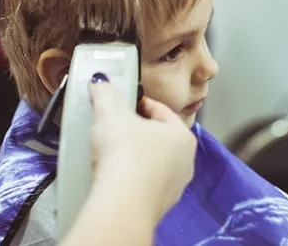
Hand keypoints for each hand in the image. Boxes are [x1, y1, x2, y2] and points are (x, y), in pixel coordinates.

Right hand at [89, 82, 196, 221]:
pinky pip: (144, 183)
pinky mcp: (159, 206)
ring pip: (152, 161)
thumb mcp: (111, 113)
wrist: (122, 205)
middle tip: (113, 128)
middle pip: (157, 136)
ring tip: (111, 154)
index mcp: (182, 135)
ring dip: (135, 155)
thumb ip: (106, 93)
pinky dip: (132, 177)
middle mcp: (186, 161)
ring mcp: (175, 186)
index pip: (160, 110)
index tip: (118, 105)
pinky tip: (114, 176)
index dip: (137, 103)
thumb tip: (101, 83)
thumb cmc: (124, 154)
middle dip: (136, 130)